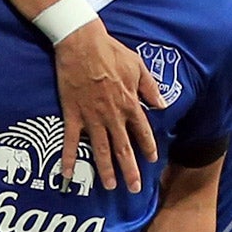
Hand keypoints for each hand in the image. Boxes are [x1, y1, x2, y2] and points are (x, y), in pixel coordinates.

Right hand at [56, 20, 163, 192]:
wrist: (81, 43)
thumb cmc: (110, 51)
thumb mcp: (138, 66)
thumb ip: (150, 88)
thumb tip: (163, 105)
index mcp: (130, 103)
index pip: (142, 132)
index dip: (147, 148)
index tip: (151, 161)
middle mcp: (113, 115)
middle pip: (123, 148)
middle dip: (130, 170)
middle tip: (134, 189)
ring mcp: (92, 117)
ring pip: (101, 149)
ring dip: (105, 169)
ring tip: (110, 186)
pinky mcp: (73, 114)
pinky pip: (70, 141)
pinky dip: (68, 159)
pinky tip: (68, 175)